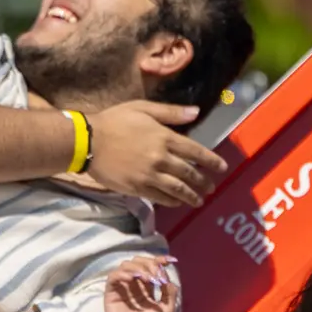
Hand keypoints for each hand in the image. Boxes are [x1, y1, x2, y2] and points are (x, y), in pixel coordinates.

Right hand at [86, 101, 229, 207]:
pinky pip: (161, 198)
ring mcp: (149, 175)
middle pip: (189, 174)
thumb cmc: (115, 121)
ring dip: (191, 196)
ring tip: (200, 200)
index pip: (195, 152)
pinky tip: (179, 202)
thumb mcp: (143, 108)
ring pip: (178, 189)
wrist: (88, 141)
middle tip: (211, 187)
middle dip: (203, 182)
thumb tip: (196, 112)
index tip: (222, 168)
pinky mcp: (138, 188)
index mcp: (164, 137)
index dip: (211, 161)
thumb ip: (171, 112)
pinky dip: (173, 201)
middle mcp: (161, 158)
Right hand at [103, 255, 180, 311]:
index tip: (168, 260)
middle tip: (156, 274)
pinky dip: (123, 273)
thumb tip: (167, 276)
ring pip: (126, 266)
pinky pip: (114, 277)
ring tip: (148, 279)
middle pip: (138, 262)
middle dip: (149, 263)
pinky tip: (133, 279)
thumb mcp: (168, 309)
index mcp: (147, 289)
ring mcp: (122, 289)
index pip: (151, 268)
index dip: (158, 261)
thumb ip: (169, 292)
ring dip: (139, 268)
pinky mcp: (111, 293)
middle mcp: (134, 286)